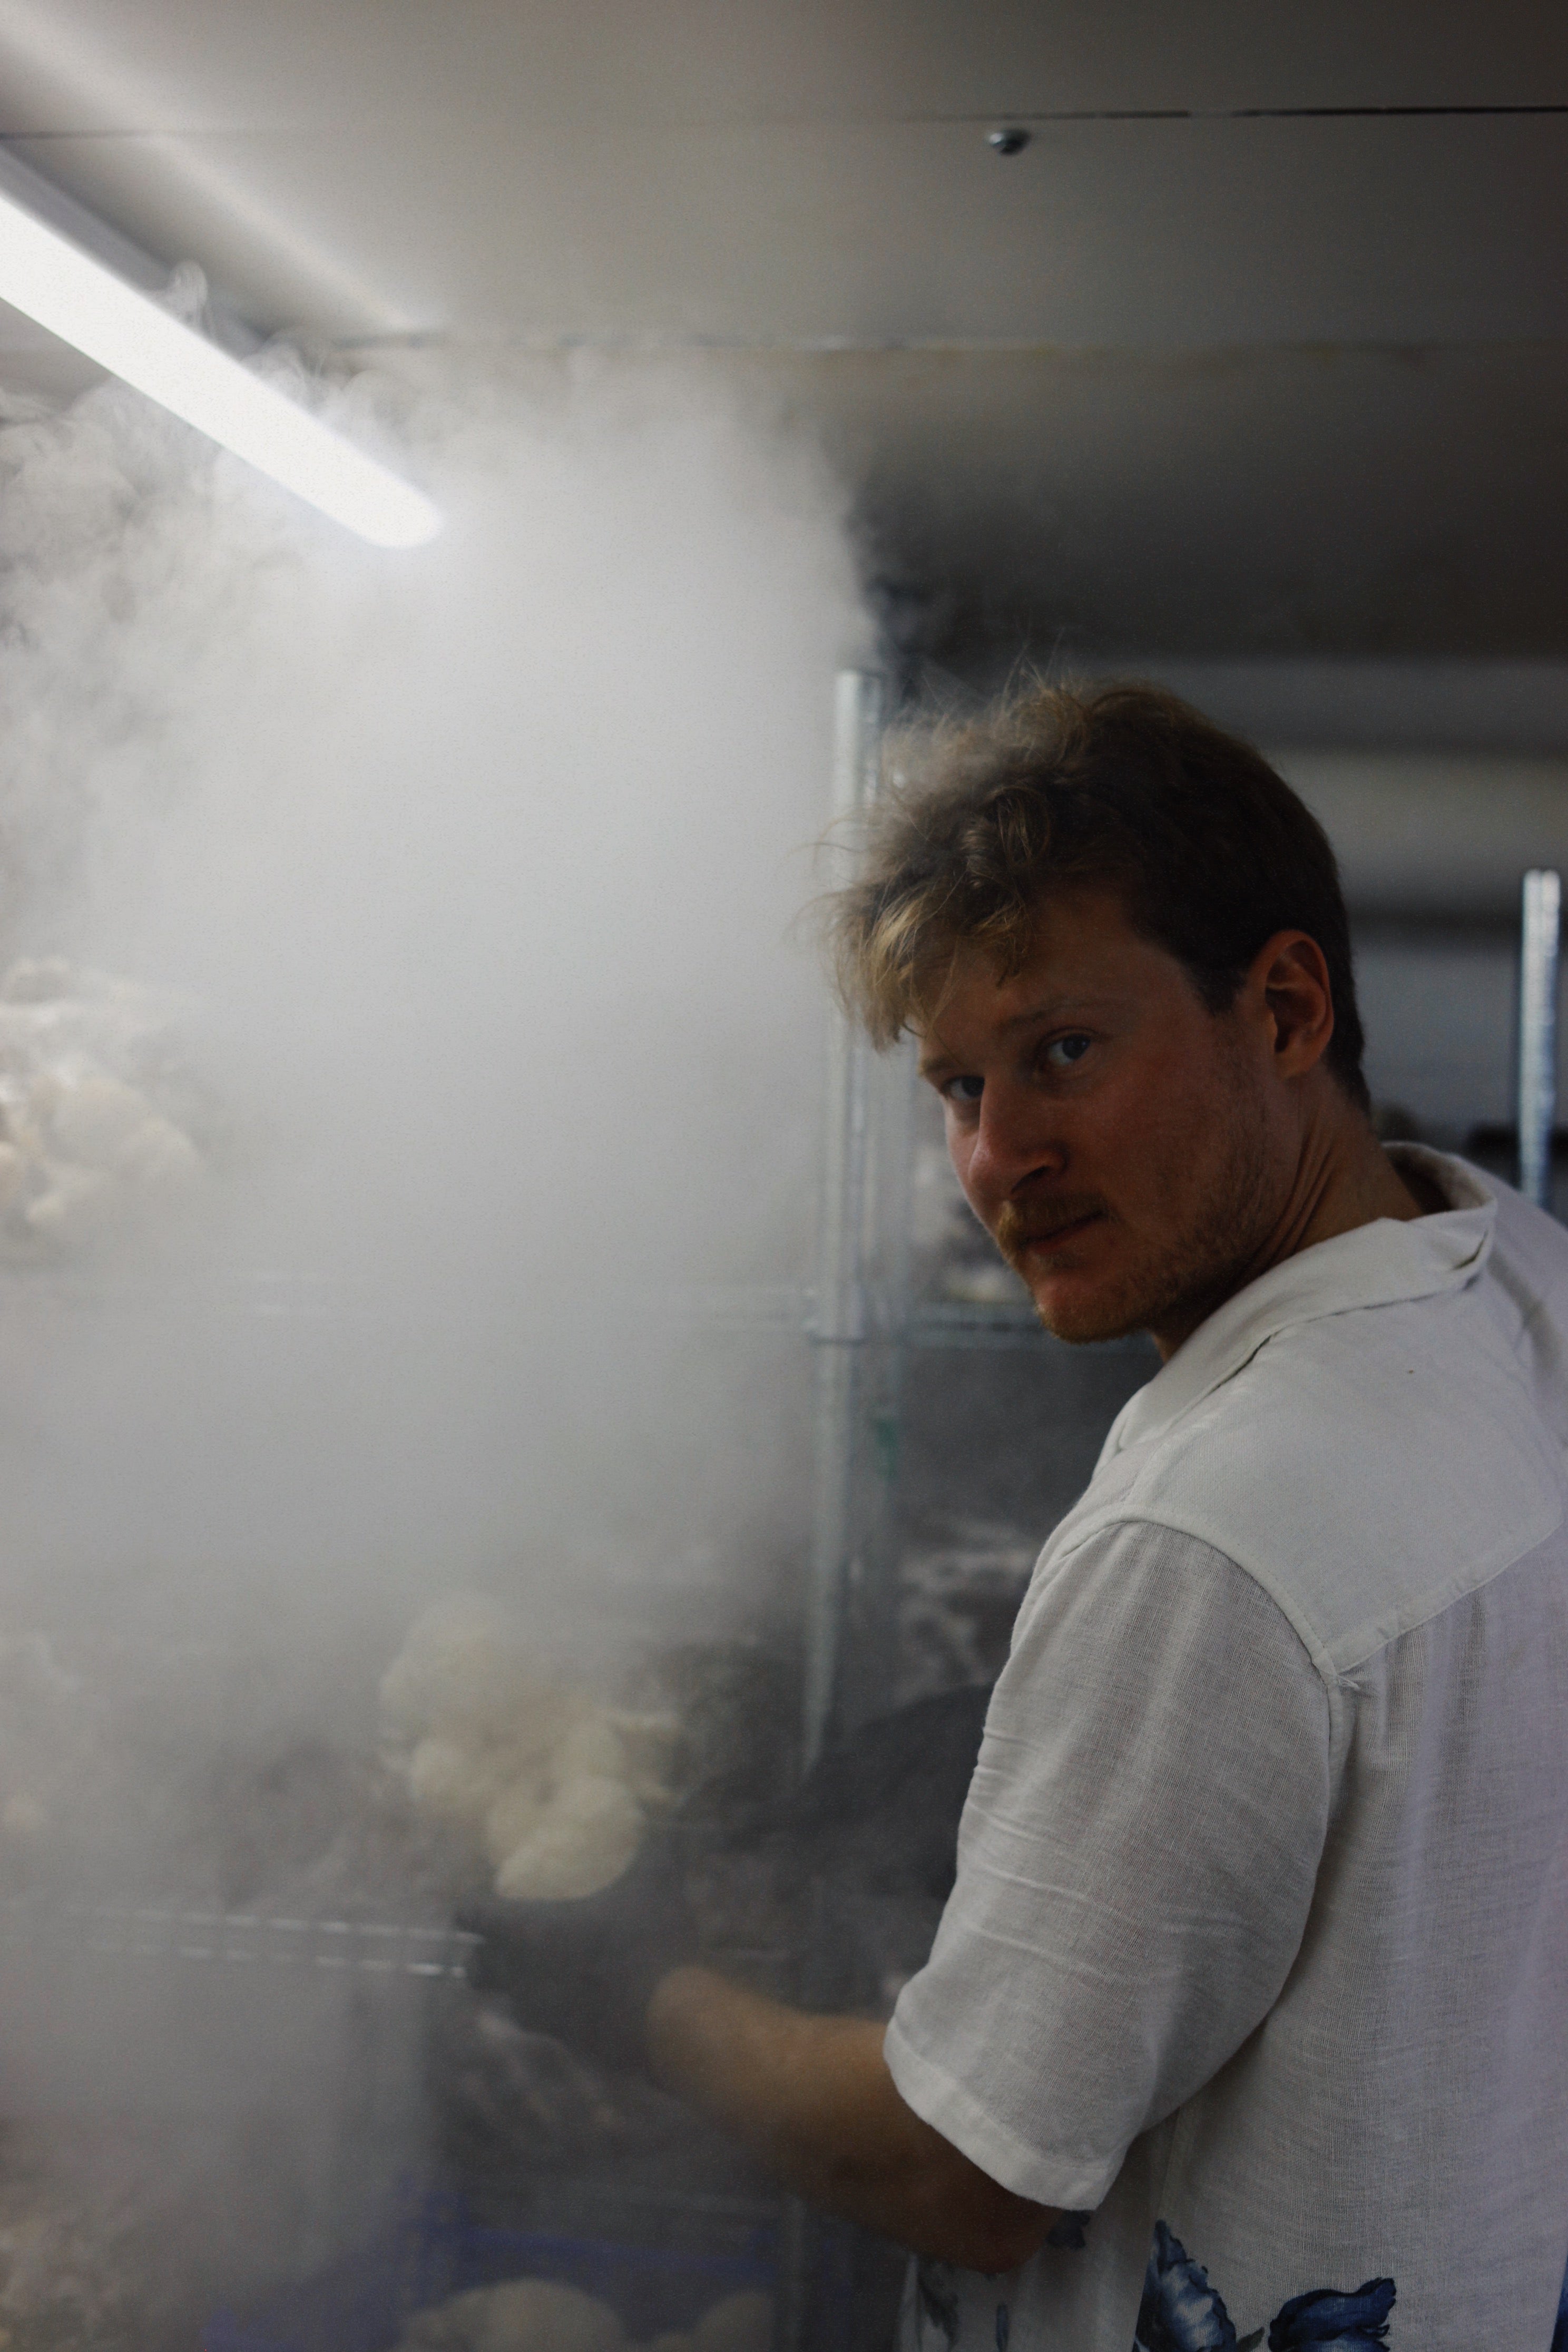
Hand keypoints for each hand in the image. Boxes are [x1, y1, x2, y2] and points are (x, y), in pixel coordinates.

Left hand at [454, 1832, 698, 2073]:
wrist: (670, 2020)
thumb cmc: (649, 1942)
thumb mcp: (655, 1884)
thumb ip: (656, 1848)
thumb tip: (674, 1812)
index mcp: (528, 1932)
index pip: (472, 1915)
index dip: (471, 1905)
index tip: (481, 1897)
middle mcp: (522, 1976)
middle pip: (475, 1968)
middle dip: (482, 1953)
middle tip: (504, 1937)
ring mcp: (541, 2014)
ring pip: (509, 2000)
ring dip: (517, 1984)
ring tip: (545, 1965)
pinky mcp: (566, 2041)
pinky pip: (544, 2022)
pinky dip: (553, 2007)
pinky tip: (582, 1992)